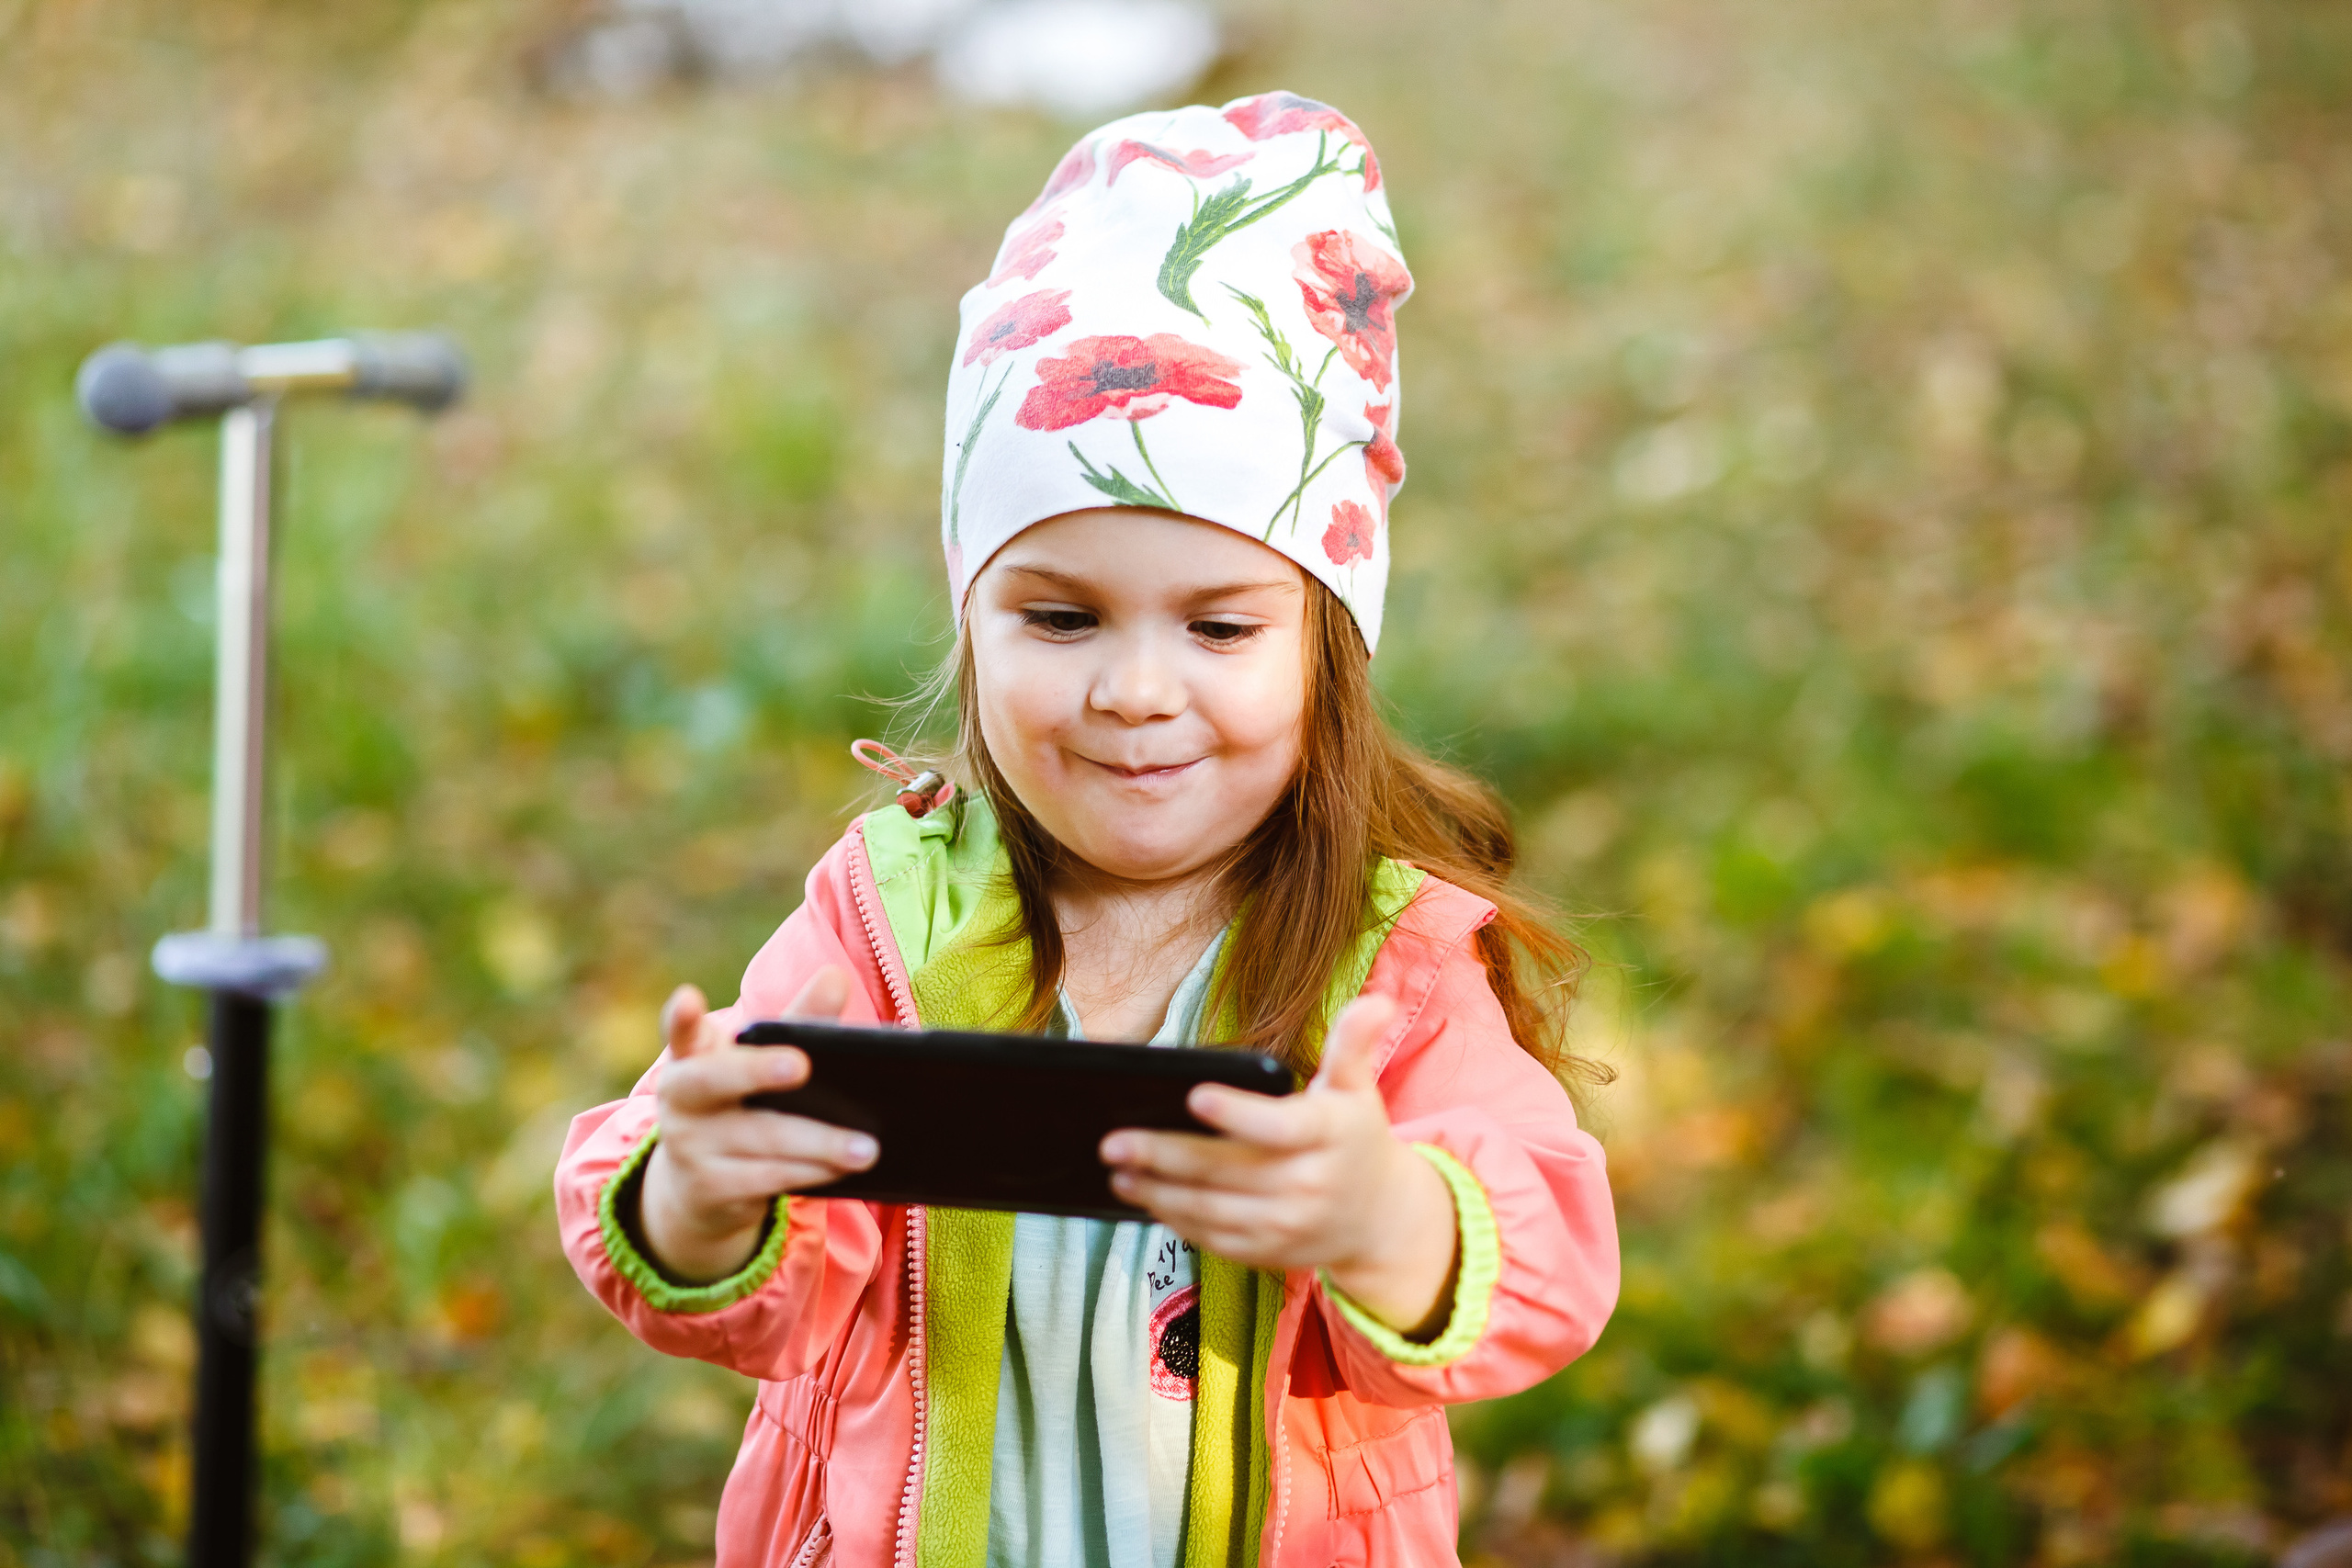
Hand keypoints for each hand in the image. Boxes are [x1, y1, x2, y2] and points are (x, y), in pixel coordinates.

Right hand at [638, 968, 875, 1283]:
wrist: (697, 1186)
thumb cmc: (740, 1104)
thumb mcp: (762, 1060)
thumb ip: (799, 1020)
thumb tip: (835, 978)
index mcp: (693, 1056)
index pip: (682, 1031)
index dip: (682, 1016)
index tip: (687, 997)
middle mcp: (681, 1098)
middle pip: (714, 1081)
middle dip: (757, 1070)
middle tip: (800, 1064)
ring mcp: (690, 1146)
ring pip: (761, 1138)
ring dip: (819, 1142)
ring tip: (867, 1146)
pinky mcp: (709, 1188)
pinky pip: (768, 1178)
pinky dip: (811, 1172)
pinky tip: (844, 1167)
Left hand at [1099, 993, 1460, 1337]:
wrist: (1380, 1218)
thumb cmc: (1354, 1138)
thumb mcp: (1357, 1089)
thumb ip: (1354, 1044)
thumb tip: (1375, 999)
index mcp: (1327, 1136)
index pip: (1278, 1127)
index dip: (1236, 1114)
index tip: (1194, 1095)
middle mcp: (1307, 1184)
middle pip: (1225, 1171)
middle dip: (1163, 1156)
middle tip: (1113, 1141)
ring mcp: (1285, 1224)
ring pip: (1210, 1210)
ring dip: (1157, 1192)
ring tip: (1117, 1170)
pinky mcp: (1267, 1251)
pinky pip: (1213, 1238)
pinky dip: (1175, 1220)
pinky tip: (1146, 1198)